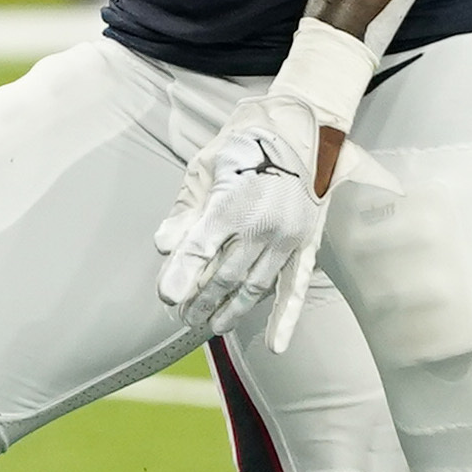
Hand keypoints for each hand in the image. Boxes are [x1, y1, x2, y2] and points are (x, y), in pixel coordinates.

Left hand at [153, 87, 373, 352]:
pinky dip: (284, 318)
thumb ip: (184, 210)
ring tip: (210, 325)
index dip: (181, 275)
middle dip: (200, 300)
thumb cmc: (244, 144)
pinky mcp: (307, 242)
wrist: (300, 125)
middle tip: (182, 316)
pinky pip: (296, 287)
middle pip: (225, 275)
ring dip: (231, 310)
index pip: (201, 249)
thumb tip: (164, 247)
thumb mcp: (204, 166)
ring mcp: (289, 236)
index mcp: (234, 201)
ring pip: (255, 286)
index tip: (165, 297)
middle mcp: (264, 224)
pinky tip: (274, 346)